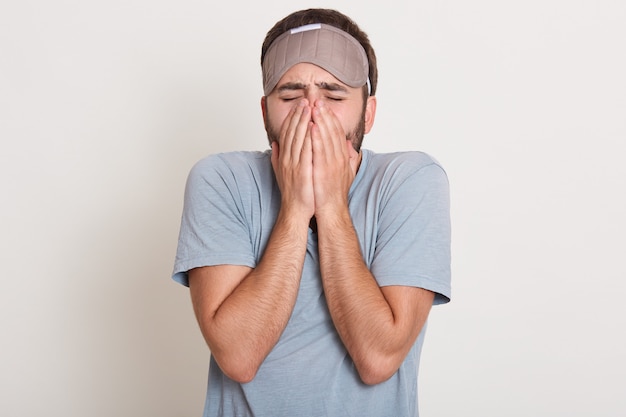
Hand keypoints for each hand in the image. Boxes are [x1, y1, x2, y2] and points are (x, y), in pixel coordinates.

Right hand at [271, 99, 314, 218]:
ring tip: (309, 108)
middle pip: (292, 132)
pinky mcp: (302, 171)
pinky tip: (313, 127)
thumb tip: (275, 144)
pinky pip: (306, 151)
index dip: (294, 117)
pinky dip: (309, 138)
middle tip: (305, 100)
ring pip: (298, 138)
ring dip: (303, 121)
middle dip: (299, 115)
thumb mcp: (282, 171)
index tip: (300, 105)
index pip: (288, 132)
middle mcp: (287, 158)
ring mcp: (294, 164)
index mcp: (284, 157)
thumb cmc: (293, 192)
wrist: (296, 210)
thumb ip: (278, 157)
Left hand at [310, 100, 357, 214]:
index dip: (330, 118)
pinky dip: (317, 138)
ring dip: (321, 121)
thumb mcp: (345, 172)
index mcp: (342, 157)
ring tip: (314, 107)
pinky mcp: (324, 171)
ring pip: (327, 138)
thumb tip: (349, 145)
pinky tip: (312, 127)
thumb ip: (347, 158)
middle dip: (325, 115)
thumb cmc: (335, 193)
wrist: (332, 210)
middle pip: (332, 132)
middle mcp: (339, 158)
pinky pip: (320, 151)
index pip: (337, 133)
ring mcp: (333, 164)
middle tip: (317, 100)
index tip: (323, 106)